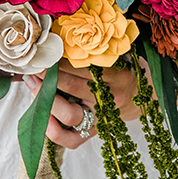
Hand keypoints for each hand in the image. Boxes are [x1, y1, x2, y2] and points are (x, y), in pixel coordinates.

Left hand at [24, 60, 139, 149]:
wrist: (144, 98)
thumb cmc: (126, 72)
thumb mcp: (121, 56)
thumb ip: (100, 50)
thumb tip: (64, 38)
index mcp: (118, 76)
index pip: (83, 67)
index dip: (60, 59)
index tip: (46, 51)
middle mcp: (110, 99)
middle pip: (72, 87)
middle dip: (48, 74)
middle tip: (34, 65)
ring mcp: (101, 119)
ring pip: (69, 115)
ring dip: (45, 98)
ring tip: (33, 83)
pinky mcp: (93, 133)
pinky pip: (71, 140)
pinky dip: (53, 131)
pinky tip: (41, 115)